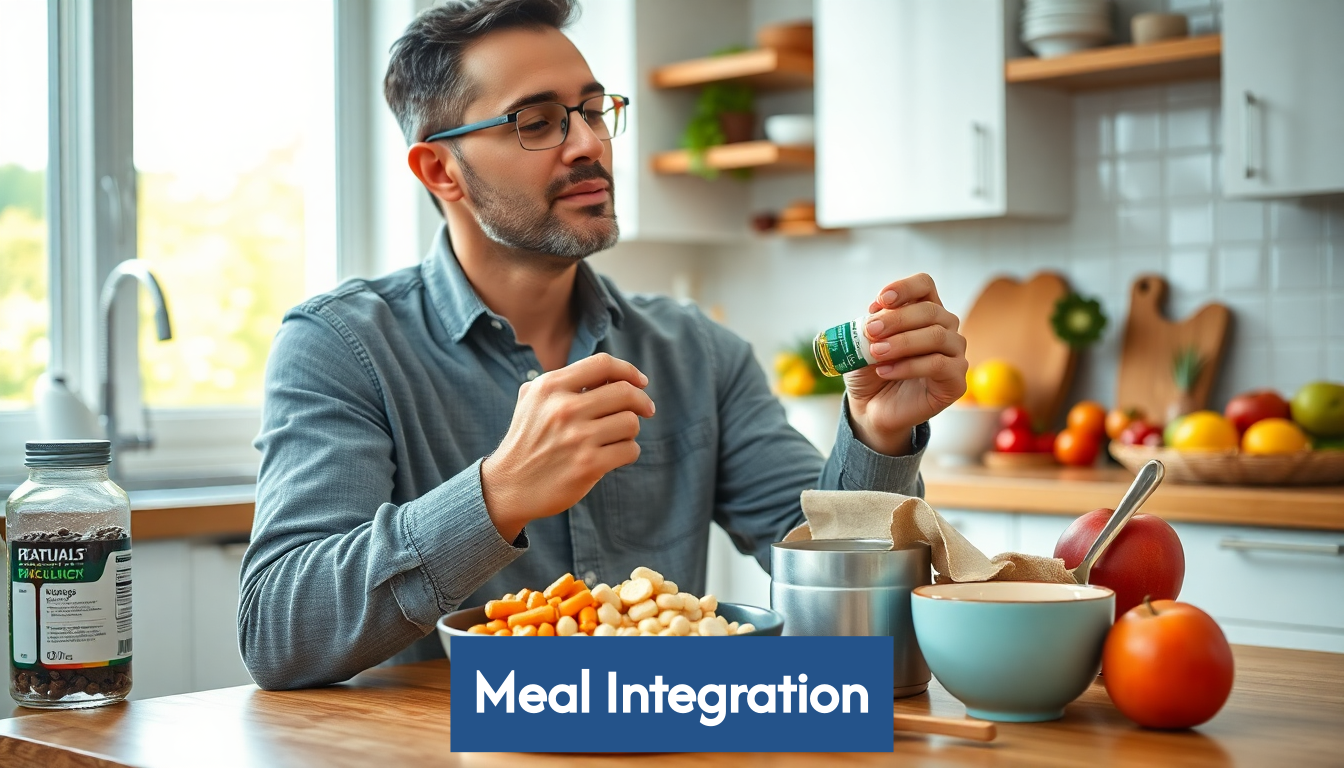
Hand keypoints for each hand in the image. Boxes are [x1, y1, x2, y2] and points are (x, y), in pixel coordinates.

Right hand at [481, 353, 655, 541]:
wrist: (508, 486)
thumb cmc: (527, 440)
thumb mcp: (532, 400)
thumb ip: (563, 381)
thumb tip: (609, 374)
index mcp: (551, 386)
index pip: (603, 364)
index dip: (629, 371)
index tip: (641, 382)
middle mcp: (564, 408)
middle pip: (625, 392)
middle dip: (642, 401)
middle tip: (646, 410)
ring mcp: (577, 438)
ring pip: (631, 422)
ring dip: (631, 430)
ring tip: (619, 437)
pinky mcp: (588, 465)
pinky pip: (630, 450)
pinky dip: (629, 452)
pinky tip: (616, 455)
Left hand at [844, 273, 967, 455]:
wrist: (871, 407)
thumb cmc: (870, 370)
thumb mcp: (863, 343)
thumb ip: (872, 325)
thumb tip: (877, 311)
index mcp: (925, 312)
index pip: (925, 285)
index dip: (905, 288)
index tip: (881, 299)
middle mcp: (945, 329)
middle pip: (930, 311)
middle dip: (897, 319)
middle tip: (870, 331)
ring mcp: (954, 355)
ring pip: (937, 336)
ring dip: (902, 342)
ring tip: (876, 352)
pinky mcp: (956, 381)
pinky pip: (939, 365)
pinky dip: (909, 366)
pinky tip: (885, 371)